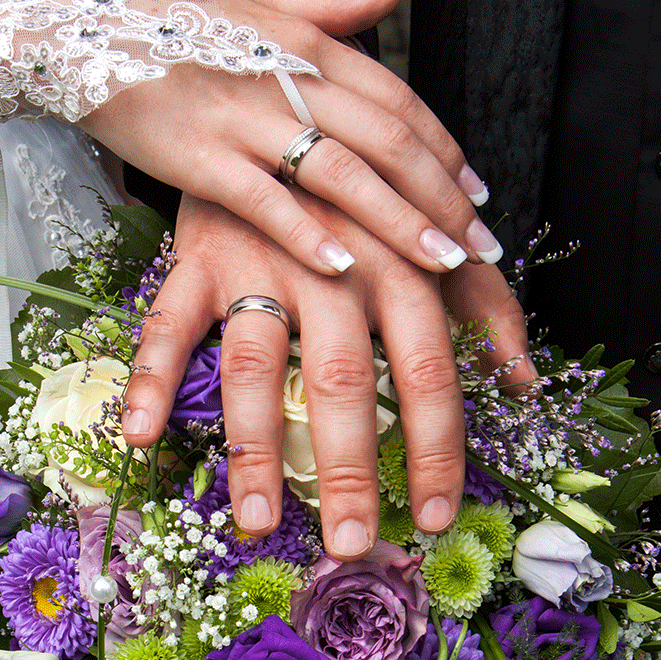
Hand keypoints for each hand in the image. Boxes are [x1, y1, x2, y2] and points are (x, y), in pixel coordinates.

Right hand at [79, 0, 502, 275]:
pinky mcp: (200, 156)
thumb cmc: (169, 16)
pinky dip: (307, 233)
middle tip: (478, 245)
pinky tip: (345, 267)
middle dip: (441, 197)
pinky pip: (264, 200)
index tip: (476, 194)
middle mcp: (288, 79)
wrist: (79, 25)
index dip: (446, 150)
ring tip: (442, 264)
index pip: (398, 102)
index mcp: (308, 44)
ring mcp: (243, 118)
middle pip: (386, 142)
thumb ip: (327, 4)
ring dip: (398, 220)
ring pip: (341, 173)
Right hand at [122, 192, 533, 560]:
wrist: (286, 117)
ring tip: (257, 521)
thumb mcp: (438, 238)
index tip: (431, 516)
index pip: (425, 370)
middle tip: (348, 543)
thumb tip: (521, 384)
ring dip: (253, 447)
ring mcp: (260, 262)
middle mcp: (333, 267)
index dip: (434, 448)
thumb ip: (486, 306)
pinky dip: (150, 377)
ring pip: (255, 365)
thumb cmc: (368, 198)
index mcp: (399, 265)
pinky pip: (169, 324)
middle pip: (342, 380)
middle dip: (347, 469)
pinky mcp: (200, 258)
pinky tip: (139, 436)